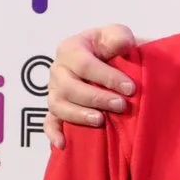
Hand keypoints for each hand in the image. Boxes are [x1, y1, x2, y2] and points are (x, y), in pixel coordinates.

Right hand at [45, 24, 139, 146]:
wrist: (107, 59)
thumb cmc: (111, 46)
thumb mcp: (117, 34)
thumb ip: (118, 36)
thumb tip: (122, 44)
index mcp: (70, 49)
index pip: (85, 65)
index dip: (107, 77)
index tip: (130, 89)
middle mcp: (58, 70)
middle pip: (70, 87)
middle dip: (97, 98)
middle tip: (121, 106)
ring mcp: (54, 91)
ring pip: (58, 106)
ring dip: (78, 115)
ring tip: (100, 120)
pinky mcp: (56, 108)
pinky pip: (49, 122)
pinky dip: (53, 133)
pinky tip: (63, 144)